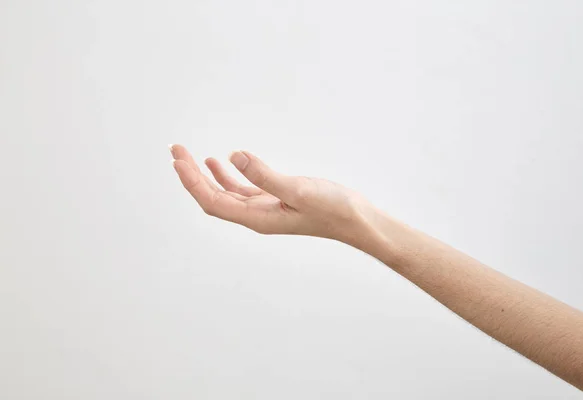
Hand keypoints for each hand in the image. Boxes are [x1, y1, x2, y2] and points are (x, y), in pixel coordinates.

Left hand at [170, 144, 371, 243]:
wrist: (356, 220)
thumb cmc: (332, 209)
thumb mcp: (299, 190)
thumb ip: (266, 175)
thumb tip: (234, 157)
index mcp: (256, 218)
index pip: (212, 201)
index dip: (192, 181)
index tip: (178, 158)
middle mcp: (255, 216)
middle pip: (212, 197)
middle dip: (191, 175)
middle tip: (176, 149)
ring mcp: (263, 209)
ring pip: (224, 193)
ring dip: (205, 174)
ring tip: (189, 155)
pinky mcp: (274, 201)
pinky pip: (242, 189)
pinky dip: (227, 175)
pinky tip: (223, 161)